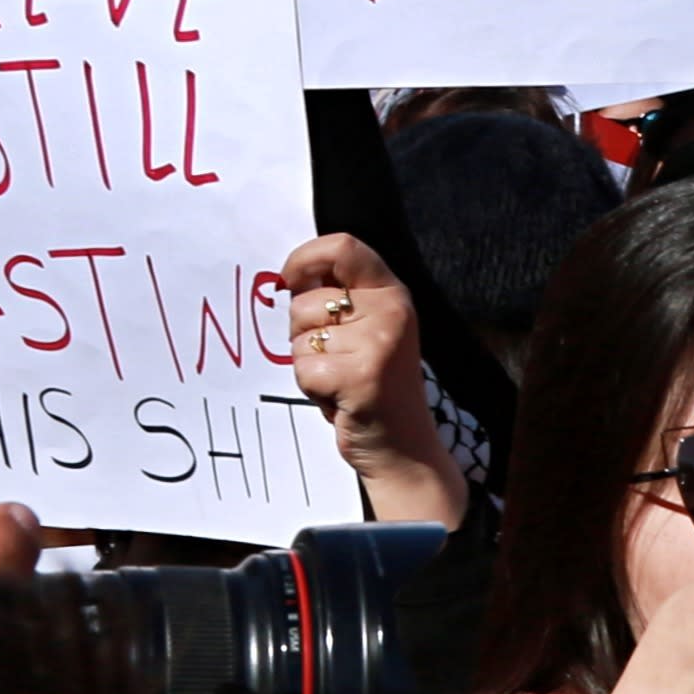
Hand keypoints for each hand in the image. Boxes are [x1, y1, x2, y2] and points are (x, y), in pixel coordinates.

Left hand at [280, 233, 463, 523]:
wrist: (404, 447)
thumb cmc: (375, 387)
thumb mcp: (368, 330)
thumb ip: (339, 300)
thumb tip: (289, 277)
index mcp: (393, 293)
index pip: (343, 246)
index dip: (304, 258)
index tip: (290, 280)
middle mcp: (391, 311)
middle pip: (306, 300)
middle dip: (302, 332)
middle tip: (333, 358)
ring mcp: (378, 343)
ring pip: (300, 337)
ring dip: (307, 364)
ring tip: (338, 380)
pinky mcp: (361, 375)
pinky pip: (303, 368)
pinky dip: (310, 388)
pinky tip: (337, 398)